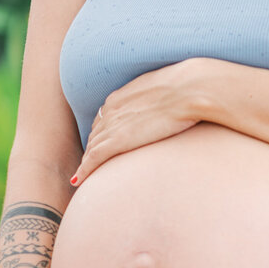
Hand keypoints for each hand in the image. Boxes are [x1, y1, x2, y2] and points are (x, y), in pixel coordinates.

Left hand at [70, 60, 205, 186]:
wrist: (189, 89)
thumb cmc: (188, 87)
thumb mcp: (166, 88)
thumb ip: (161, 97)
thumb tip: (173, 103)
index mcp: (121, 96)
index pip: (104, 118)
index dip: (102, 132)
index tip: (103, 143)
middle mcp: (111, 109)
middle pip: (95, 133)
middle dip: (91, 148)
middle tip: (90, 163)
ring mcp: (113, 124)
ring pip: (92, 147)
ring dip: (86, 161)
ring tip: (83, 174)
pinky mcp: (118, 140)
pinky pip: (94, 158)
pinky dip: (84, 169)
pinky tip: (79, 181)